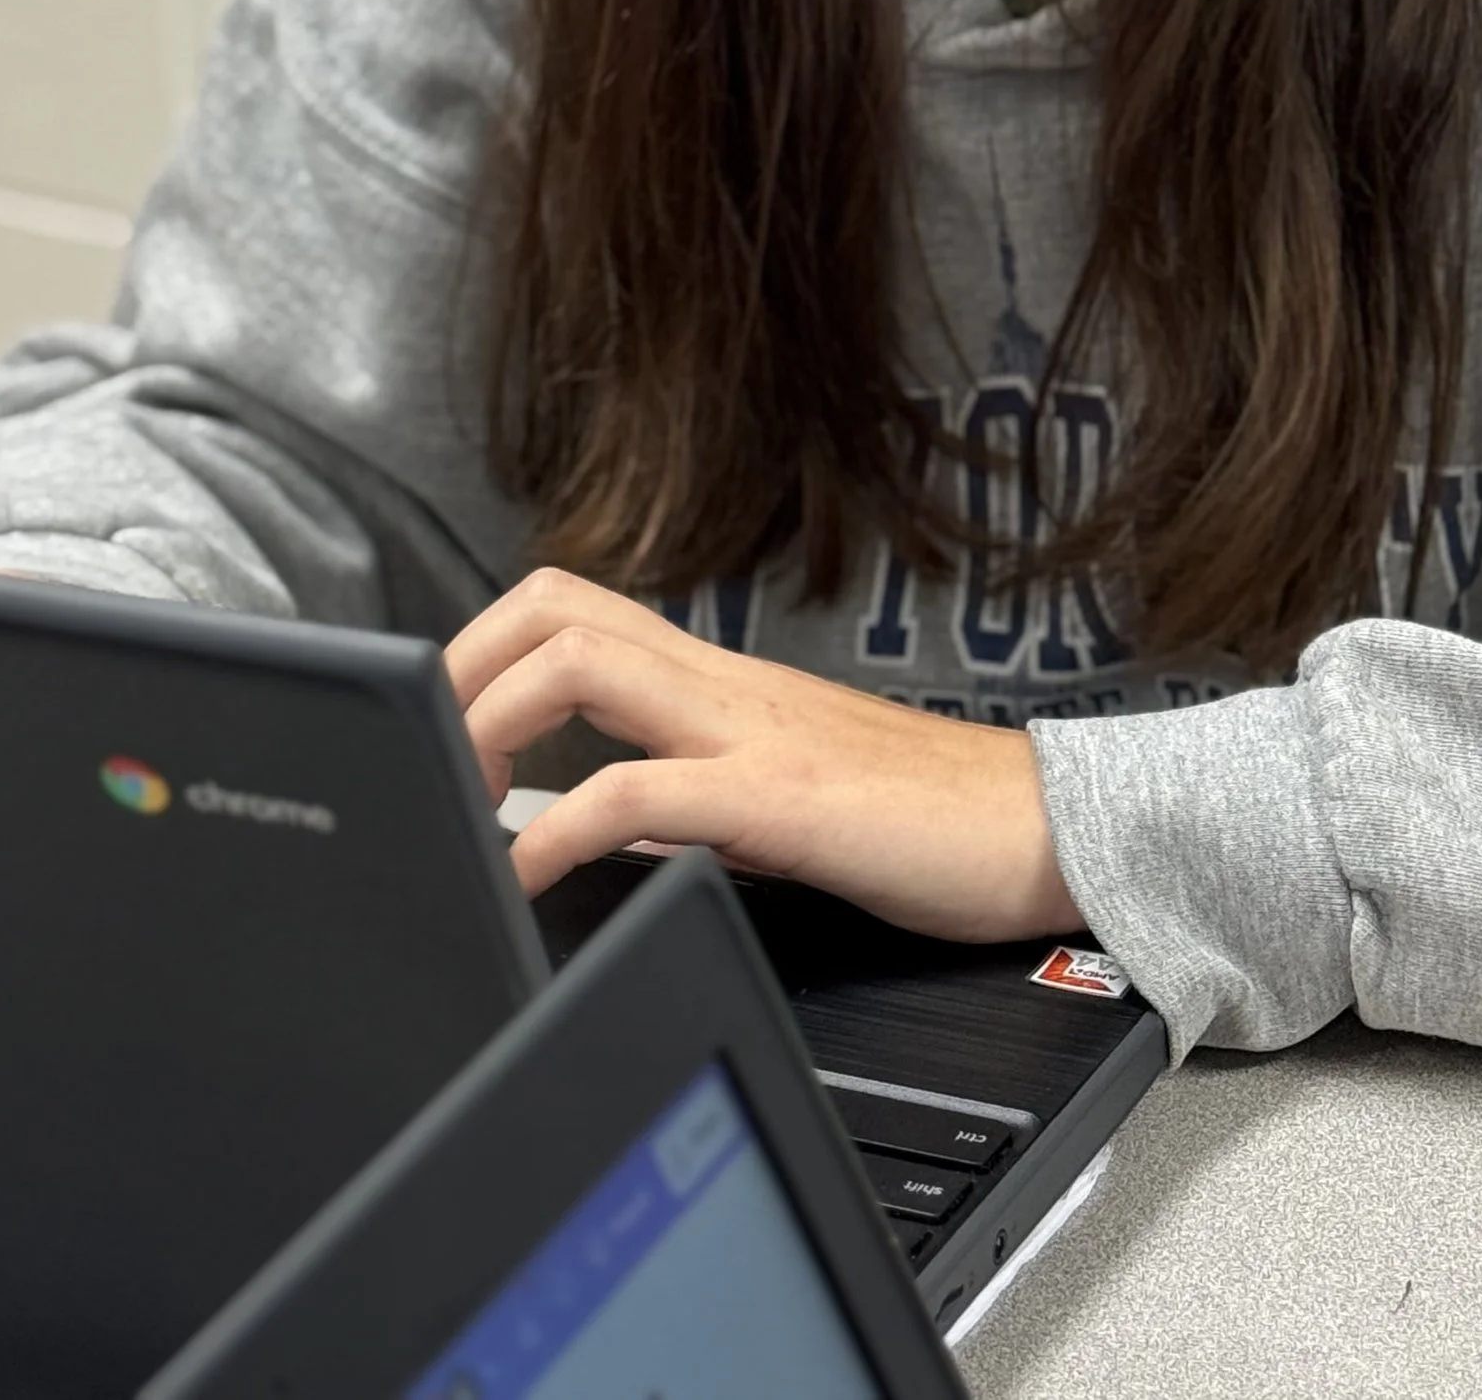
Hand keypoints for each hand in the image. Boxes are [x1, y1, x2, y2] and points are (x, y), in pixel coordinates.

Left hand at [446, 569, 1085, 946]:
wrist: (1051, 833)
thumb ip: (690, 789)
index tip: (441, 737)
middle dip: (460, 671)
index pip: (572, 609)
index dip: (481, 654)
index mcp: (722, 680)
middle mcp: (726, 683)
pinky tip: (531, 876)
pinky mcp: (784, 799)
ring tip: (457, 808)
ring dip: (487, 726)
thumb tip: (586, 826)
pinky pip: (642, 789)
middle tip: (430, 763)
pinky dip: (559, 830)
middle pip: (553, 606)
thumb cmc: (926, 822)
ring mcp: (754, 731)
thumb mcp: (780, 793)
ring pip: (581, 662)